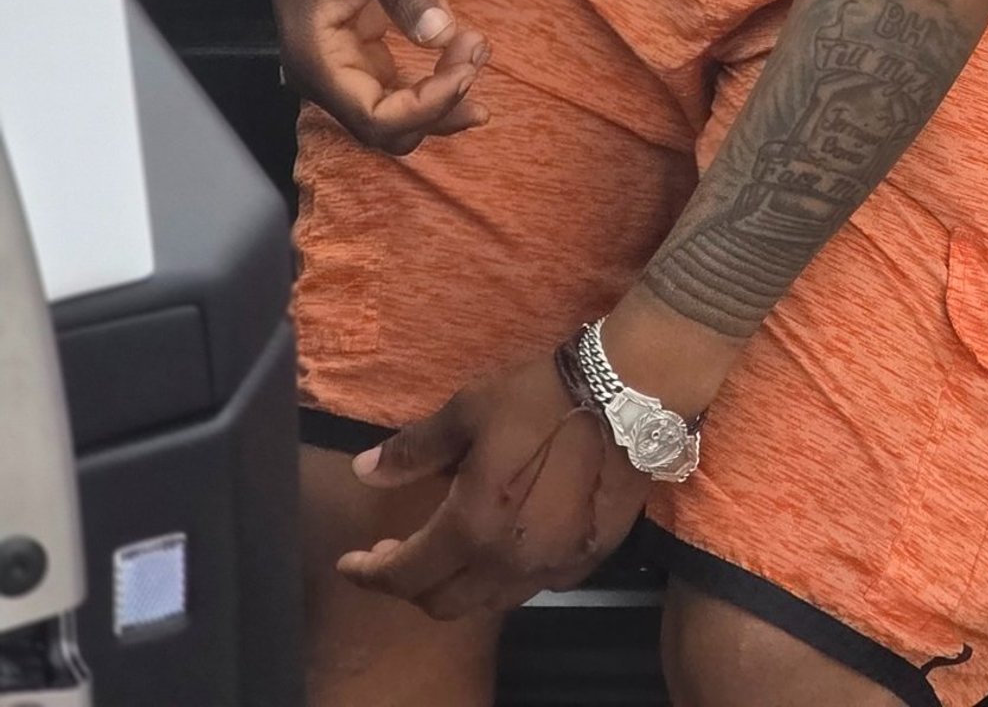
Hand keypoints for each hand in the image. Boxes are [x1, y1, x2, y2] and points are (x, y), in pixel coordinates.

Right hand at [258, 0, 488, 152]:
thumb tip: (444, 36)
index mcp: (314, 51)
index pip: (374, 117)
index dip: (428, 106)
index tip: (468, 65)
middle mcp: (322, 68)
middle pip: (385, 126)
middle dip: (439, 104)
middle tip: (479, 50)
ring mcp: (340, 58)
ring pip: (393, 111)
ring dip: (440, 95)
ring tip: (479, 49)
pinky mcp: (359, 43)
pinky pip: (396, 83)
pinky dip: (431, 78)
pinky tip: (463, 54)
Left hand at [337, 353, 645, 616]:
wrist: (627, 394)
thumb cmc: (540, 396)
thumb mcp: (468, 409)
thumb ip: (415, 450)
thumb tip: (364, 472)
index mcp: (472, 526)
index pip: (404, 574)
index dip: (370, 573)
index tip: (349, 563)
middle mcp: (507, 562)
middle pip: (441, 603)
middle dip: (408, 584)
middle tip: (393, 554)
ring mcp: (549, 568)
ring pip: (485, 603)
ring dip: (454, 586)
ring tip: (443, 553)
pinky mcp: (583, 561)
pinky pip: (529, 587)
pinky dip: (501, 578)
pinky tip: (501, 546)